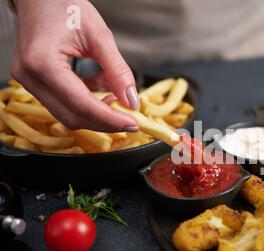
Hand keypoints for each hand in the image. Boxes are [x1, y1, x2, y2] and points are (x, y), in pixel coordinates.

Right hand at [11, 0, 138, 131]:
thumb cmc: (65, 6)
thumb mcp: (99, 35)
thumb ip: (117, 70)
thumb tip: (131, 101)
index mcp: (42, 62)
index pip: (81, 103)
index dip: (109, 119)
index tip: (133, 123)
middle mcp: (30, 76)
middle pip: (71, 115)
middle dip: (104, 122)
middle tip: (130, 120)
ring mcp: (28, 81)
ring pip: (67, 113)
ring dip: (96, 112)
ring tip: (117, 98)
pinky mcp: (34, 82)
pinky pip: (63, 103)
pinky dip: (87, 101)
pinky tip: (102, 86)